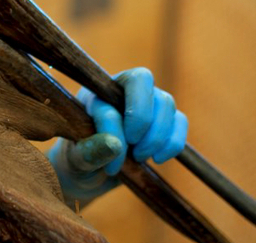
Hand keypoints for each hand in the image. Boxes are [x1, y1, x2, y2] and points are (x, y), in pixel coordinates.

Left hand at [47, 68, 187, 205]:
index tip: (110, 167)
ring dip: (157, 135)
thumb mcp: (75, 163)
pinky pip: (180, 121)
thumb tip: (114, 145)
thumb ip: (89, 153)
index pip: (109, 104)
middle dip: (142, 116)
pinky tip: (158, 159)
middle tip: (134, 148)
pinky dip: (174, 142)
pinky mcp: (163, 121)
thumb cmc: (77, 164)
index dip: (113, 135)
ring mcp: (145, 103)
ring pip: (165, 102)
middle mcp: (120, 91)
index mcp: (93, 94)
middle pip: (142, 78)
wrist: (88, 177)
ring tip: (139, 158)